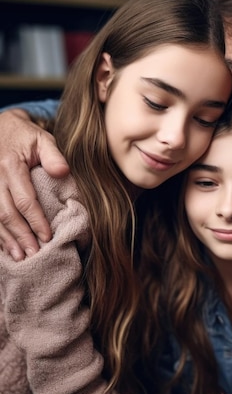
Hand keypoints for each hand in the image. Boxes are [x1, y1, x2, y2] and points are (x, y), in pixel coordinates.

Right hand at [0, 109, 68, 259]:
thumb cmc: (25, 136)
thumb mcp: (42, 138)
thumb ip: (53, 155)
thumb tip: (63, 172)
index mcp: (11, 165)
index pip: (25, 200)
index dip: (36, 221)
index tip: (47, 237)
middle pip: (7, 213)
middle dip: (22, 236)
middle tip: (35, 254)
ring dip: (6, 240)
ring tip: (20, 257)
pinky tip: (5, 248)